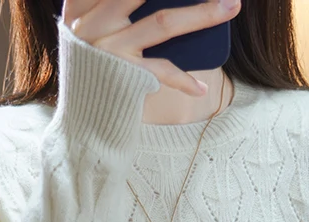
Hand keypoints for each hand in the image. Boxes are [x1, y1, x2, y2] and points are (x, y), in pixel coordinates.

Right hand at [62, 0, 240, 95]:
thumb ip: (112, 10)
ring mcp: (109, 50)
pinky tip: (200, 87)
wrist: (78, 122)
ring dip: (201, 14)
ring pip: (162, 22)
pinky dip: (183, 80)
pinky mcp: (125, 77)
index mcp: (81, 7)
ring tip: (230, 6)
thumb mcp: (89, 32)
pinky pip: (162, 70)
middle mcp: (93, 24)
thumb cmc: (92, 70)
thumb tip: (164, 4)